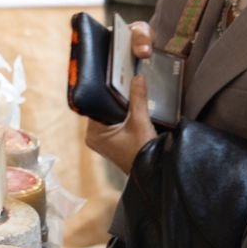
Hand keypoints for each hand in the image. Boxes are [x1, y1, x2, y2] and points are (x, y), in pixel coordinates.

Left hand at [83, 23, 155, 172]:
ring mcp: (103, 140)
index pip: (94, 103)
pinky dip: (123, 113)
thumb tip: (137, 77)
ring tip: (128, 86)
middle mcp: (94, 136)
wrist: (153, 173)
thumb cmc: (142, 153)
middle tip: (123, 76)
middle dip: (114, 95)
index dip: (105, 89)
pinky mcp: (113, 141)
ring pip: (109, 113)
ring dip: (120, 104)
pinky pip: (115, 121)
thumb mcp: (140, 122)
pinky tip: (131, 102)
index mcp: (93, 133)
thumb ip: (138, 98)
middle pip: (102, 107)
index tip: (113, 74)